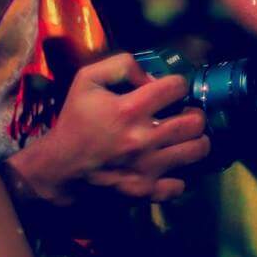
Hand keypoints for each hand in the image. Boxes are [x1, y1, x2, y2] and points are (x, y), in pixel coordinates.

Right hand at [7, 53, 206, 205]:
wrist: (58, 167)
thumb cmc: (75, 121)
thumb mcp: (86, 80)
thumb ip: (121, 66)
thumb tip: (152, 77)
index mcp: (129, 109)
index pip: (177, 87)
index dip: (177, 84)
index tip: (169, 91)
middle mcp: (143, 138)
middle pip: (196, 121)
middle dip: (193, 113)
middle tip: (183, 115)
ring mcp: (147, 166)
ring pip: (198, 150)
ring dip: (195, 141)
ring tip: (183, 138)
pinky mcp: (146, 190)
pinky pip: (181, 184)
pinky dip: (179, 176)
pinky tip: (169, 166)